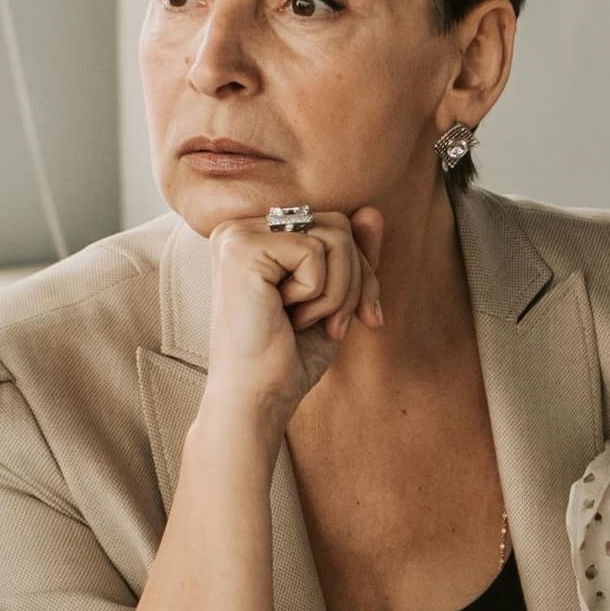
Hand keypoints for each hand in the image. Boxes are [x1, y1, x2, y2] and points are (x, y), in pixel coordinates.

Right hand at [204, 204, 384, 439]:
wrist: (258, 399)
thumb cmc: (289, 356)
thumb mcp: (335, 299)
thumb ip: (351, 255)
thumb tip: (373, 211)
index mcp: (256, 236)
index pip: (335, 225)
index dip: (359, 271)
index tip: (362, 315)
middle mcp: (239, 228)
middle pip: (338, 224)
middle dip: (354, 281)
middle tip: (334, 325)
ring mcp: (236, 236)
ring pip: (334, 236)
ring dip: (337, 292)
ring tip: (306, 321)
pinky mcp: (240, 250)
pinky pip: (315, 251)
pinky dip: (318, 294)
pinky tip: (287, 316)